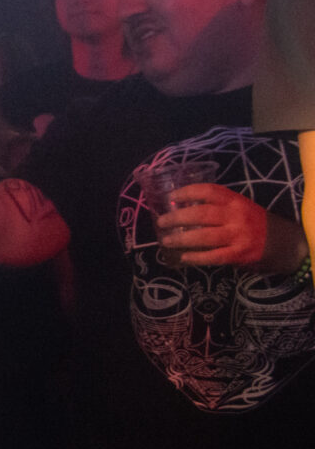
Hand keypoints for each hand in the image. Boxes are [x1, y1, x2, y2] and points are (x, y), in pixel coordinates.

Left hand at [158, 183, 309, 272]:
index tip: (172, 197)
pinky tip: (183, 258)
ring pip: (203, 236)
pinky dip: (196, 257)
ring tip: (166, 240)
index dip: (188, 192)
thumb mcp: (243, 208)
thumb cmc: (259, 224)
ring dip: (181, 239)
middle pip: (201, 213)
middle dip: (177, 217)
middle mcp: (236, 216)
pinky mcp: (239, 254)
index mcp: (236, 201)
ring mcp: (238, 236)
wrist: (287, 244)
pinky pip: (213, 256)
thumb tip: (185, 209)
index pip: (209, 191)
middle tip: (162, 221)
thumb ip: (221, 208)